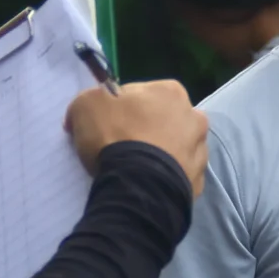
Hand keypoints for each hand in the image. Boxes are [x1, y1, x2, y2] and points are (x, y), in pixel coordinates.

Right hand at [67, 79, 207, 193]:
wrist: (137, 185)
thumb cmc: (115, 135)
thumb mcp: (85, 105)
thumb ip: (86, 101)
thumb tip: (79, 116)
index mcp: (171, 92)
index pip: (140, 94)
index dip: (119, 108)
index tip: (106, 124)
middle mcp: (194, 117)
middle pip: (162, 120)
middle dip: (145, 130)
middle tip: (120, 146)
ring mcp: (199, 151)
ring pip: (175, 148)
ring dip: (159, 154)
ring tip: (134, 169)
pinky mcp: (197, 182)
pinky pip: (178, 176)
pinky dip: (164, 178)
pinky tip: (147, 184)